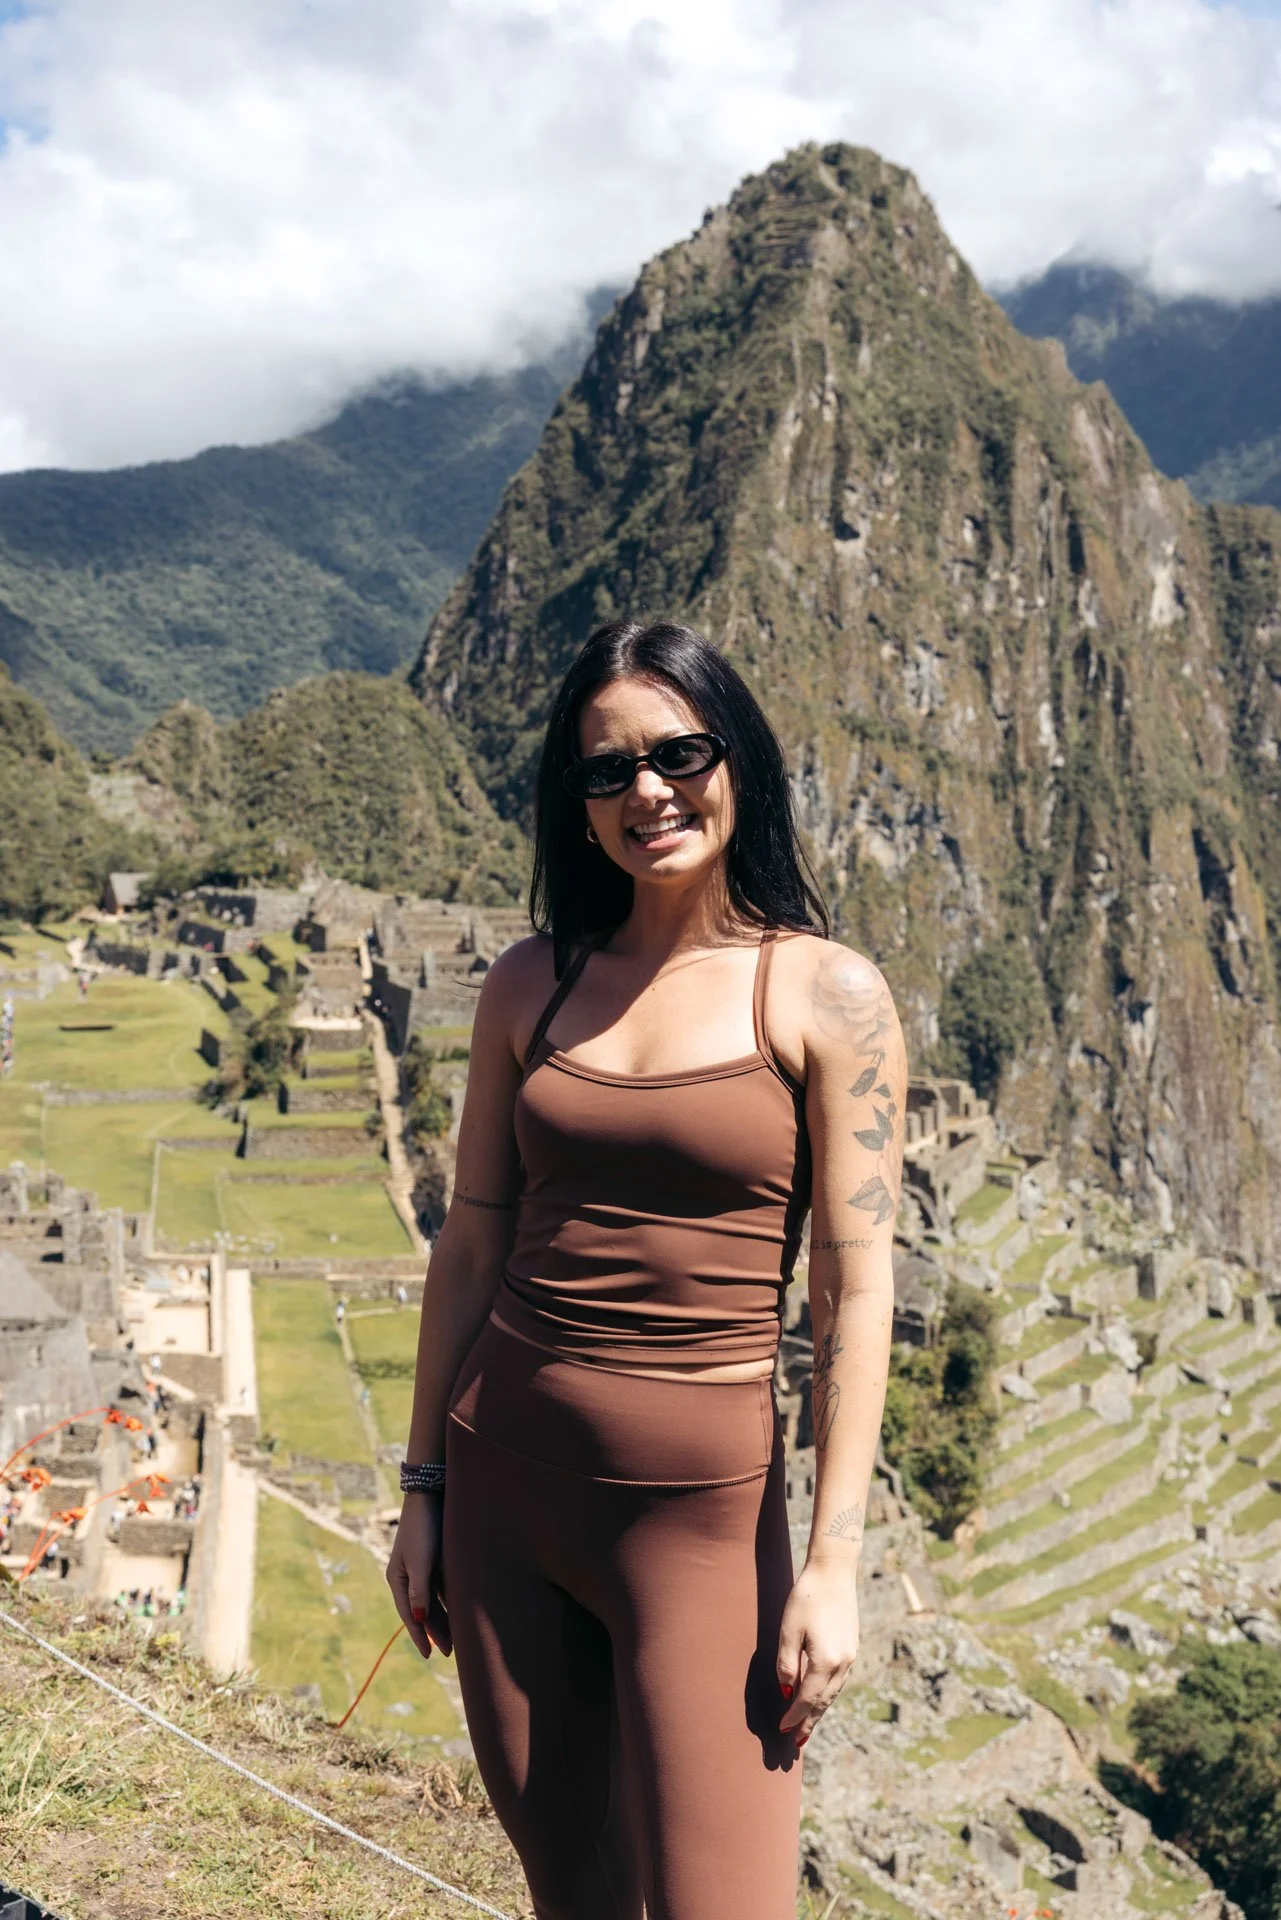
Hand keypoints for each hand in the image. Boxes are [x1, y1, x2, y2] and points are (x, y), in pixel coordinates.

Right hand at [386, 1491, 450, 1658]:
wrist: (430, 1495)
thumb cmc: (423, 1528)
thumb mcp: (420, 1561)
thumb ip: (420, 1591)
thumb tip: (420, 1619)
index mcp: (398, 1578)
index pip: (410, 1614)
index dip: (419, 1635)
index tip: (428, 1656)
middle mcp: (408, 1576)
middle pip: (422, 1610)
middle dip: (435, 1631)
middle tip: (450, 1652)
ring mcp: (421, 1568)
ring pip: (433, 1601)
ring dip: (444, 1619)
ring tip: (458, 1638)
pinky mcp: (434, 1560)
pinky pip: (441, 1588)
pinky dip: (450, 1601)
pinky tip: (460, 1612)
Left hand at [776, 1556, 859, 1745]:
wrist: (834, 1572)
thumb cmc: (806, 1597)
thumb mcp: (788, 1630)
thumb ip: (787, 1664)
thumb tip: (787, 1691)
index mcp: (825, 1662)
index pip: (807, 1699)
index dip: (794, 1716)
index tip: (782, 1730)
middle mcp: (842, 1664)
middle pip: (823, 1702)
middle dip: (809, 1723)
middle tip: (798, 1743)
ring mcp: (850, 1656)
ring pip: (833, 1693)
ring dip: (820, 1712)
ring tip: (808, 1727)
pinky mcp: (852, 1647)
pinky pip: (839, 1681)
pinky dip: (828, 1694)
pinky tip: (820, 1698)